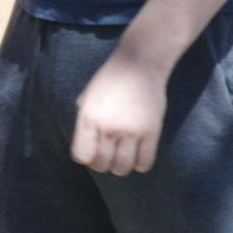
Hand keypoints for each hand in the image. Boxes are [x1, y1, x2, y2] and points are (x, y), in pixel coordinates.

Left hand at [71, 49, 167, 175]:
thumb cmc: (110, 80)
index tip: (92, 150)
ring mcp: (130, 131)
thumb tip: (85, 149)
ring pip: (122, 168)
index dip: (86, 156)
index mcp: (88, 118)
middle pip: (101, 165)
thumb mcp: (88, 98)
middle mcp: (108, 128)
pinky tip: (139, 153)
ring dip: (121, 166)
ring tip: (123, 154)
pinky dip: (140, 164)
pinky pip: (144, 163)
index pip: (81, 157)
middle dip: (103, 163)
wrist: (139, 64)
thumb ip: (84, 122)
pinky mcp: (151, 132)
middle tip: (109, 152)